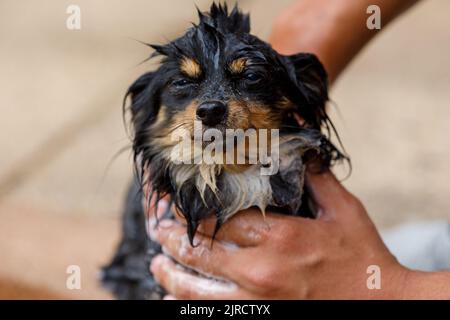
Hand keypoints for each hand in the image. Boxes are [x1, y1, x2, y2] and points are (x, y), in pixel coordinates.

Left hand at [149, 170, 410, 298]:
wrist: (382, 304)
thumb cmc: (362, 255)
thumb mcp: (343, 209)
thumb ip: (314, 173)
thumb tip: (297, 129)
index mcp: (280, 237)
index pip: (220, 218)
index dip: (192, 210)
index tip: (175, 203)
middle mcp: (260, 271)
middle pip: (201, 251)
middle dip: (172, 237)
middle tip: (157, 228)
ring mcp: (257, 301)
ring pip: (196, 288)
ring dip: (170, 274)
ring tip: (158, 262)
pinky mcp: (260, 318)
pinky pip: (210, 314)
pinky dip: (187, 305)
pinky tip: (173, 297)